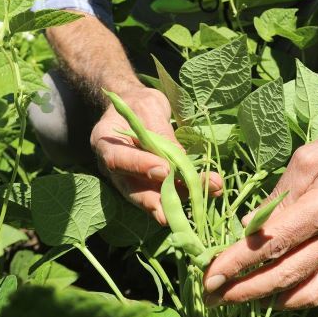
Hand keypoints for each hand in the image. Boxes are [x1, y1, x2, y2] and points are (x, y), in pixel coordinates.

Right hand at [91, 85, 222, 224]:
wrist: (137, 107)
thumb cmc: (139, 103)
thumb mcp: (149, 107)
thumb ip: (160, 132)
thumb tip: (180, 158)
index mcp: (105, 142)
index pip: (118, 159)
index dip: (140, 166)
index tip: (164, 170)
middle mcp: (116, 168)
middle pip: (133, 190)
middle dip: (157, 202)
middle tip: (173, 214)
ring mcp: (133, 179)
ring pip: (155, 195)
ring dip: (183, 196)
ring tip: (211, 189)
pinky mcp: (152, 184)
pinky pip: (169, 192)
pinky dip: (189, 191)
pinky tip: (212, 188)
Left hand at [203, 122, 317, 308]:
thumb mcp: (306, 160)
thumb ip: (278, 196)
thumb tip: (247, 227)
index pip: (273, 243)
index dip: (239, 262)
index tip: (211, 273)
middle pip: (285, 275)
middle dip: (244, 289)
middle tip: (210, 295)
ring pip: (305, 292)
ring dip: (266, 300)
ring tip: (235, 298)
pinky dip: (295, 298)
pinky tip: (272, 295)